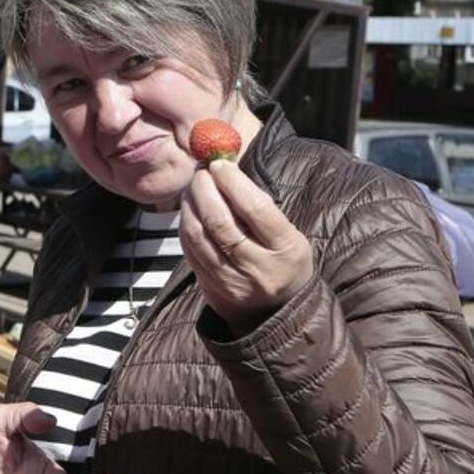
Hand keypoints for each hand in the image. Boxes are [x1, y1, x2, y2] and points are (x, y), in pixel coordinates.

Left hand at [179, 160, 314, 334]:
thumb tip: (225, 171)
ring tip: (193, 187)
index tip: (220, 165)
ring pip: (199, 236)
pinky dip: (185, 224)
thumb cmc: (282, 258)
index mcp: (286, 249)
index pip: (255, 209)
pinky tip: (189, 210)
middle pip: (220, 222)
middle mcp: (258, 268)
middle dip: (205, 191)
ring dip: (190, 205)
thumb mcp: (287, 233)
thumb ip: (260, 206)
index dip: (233, 182)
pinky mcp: (211, 286)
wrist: (276, 309)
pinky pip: (190, 250)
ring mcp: (231, 280)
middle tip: (201, 173)